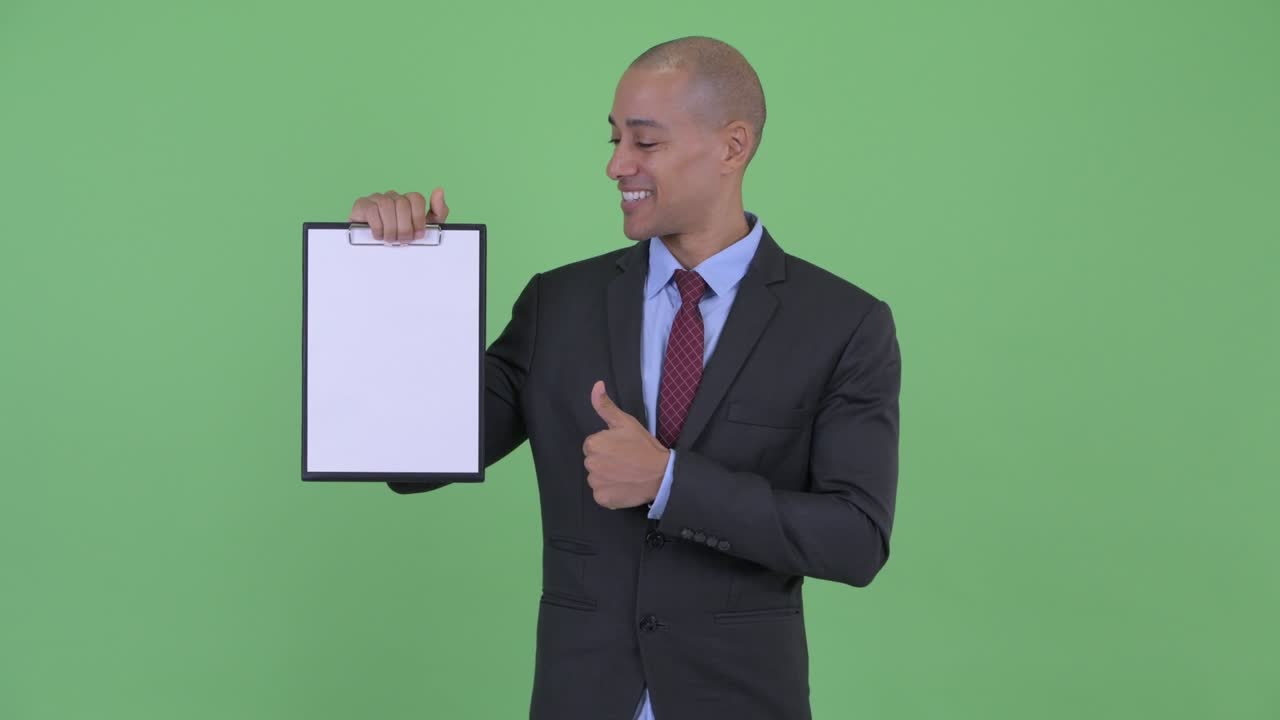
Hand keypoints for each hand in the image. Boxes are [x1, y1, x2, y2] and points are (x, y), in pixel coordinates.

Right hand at [348, 187, 448, 242]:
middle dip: (405, 227)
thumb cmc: (400, 238)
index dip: (418, 218)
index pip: (416, 198)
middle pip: (402, 204)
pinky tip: (378, 235)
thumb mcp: (425, 229)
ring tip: (390, 240)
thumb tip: (439, 190)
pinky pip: (372, 210)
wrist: (374, 249)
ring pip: (387, 206)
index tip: (418, 235)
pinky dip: (377, 226)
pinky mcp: (362, 205)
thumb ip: (438, 211)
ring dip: (391, 228)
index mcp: (408, 201)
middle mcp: (393, 197)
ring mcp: (377, 199)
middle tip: (403, 240)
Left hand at [583, 381, 670, 509]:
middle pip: (593, 462)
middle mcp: (590, 464)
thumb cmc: (644, 446)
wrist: (661, 474)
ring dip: (607, 477)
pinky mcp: (602, 499)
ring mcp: (596, 484)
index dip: (607, 446)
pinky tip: (623, 486)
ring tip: (625, 474)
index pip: (592, 445)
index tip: (622, 449)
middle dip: (605, 461)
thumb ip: (606, 405)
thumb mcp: (626, 422)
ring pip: (596, 478)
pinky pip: (601, 494)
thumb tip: (596, 385)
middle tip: (625, 461)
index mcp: (593, 444)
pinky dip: (610, 492)